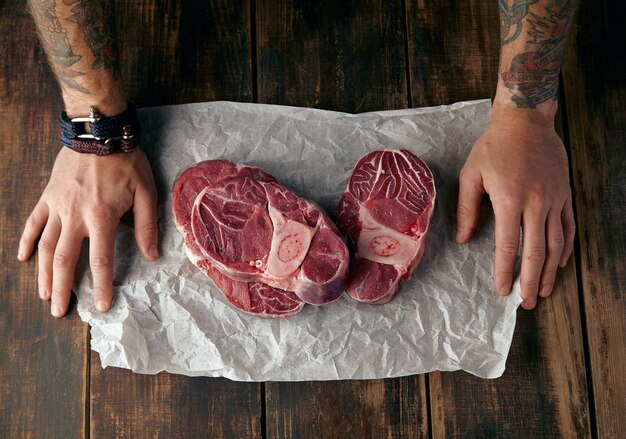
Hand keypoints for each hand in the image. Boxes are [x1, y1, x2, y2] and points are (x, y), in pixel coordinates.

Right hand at [18, 147, 158, 316]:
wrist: (99, 132)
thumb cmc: (126, 162)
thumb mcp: (146, 192)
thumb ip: (147, 226)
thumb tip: (151, 255)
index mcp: (101, 217)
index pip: (101, 260)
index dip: (100, 285)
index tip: (100, 306)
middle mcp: (75, 216)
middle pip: (65, 260)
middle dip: (62, 288)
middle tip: (60, 311)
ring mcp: (58, 206)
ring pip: (45, 245)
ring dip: (43, 272)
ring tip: (43, 294)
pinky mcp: (48, 195)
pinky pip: (33, 221)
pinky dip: (27, 240)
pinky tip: (23, 257)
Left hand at [456, 108, 574, 309]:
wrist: (525, 121)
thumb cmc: (493, 147)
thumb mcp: (471, 175)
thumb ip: (467, 210)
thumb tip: (464, 239)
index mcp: (509, 200)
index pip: (508, 246)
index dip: (505, 272)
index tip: (502, 290)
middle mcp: (535, 203)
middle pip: (535, 252)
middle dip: (529, 281)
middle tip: (526, 303)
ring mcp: (554, 199)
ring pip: (555, 244)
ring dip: (549, 271)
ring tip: (542, 291)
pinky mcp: (565, 194)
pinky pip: (568, 227)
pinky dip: (565, 249)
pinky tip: (559, 264)